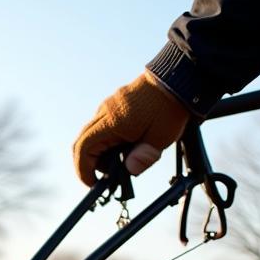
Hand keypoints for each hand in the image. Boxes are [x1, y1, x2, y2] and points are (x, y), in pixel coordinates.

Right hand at [73, 72, 190, 185]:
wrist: (177, 76)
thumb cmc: (169, 107)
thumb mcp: (161, 136)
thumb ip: (144, 156)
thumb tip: (130, 170)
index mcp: (111, 121)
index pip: (83, 148)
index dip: (83, 170)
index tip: (93, 183)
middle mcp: (104, 112)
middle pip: (82, 143)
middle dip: (89, 164)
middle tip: (107, 176)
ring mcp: (108, 106)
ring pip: (91, 135)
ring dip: (100, 153)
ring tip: (122, 159)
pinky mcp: (115, 104)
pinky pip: (101, 126)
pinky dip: (107, 141)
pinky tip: (126, 145)